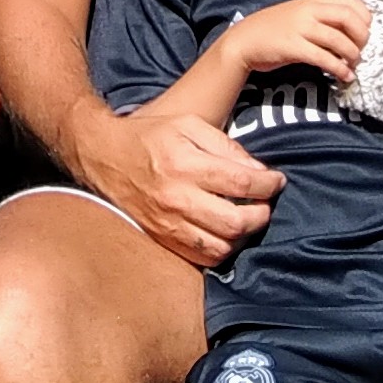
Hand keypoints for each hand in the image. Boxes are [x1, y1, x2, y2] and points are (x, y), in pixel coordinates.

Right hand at [75, 102, 283, 267]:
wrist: (104, 156)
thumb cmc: (150, 136)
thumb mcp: (189, 125)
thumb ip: (226, 146)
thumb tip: (259, 172)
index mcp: (185, 164)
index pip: (241, 183)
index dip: (269, 185)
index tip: (277, 181)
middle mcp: (177, 198)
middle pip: (235, 222)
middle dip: (261, 215)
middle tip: (265, 204)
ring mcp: (168, 224)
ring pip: (221, 247)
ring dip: (243, 237)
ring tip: (246, 220)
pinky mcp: (161, 239)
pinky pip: (201, 258)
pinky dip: (221, 250)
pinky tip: (225, 234)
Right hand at [220, 0, 371, 87]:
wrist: (244, 40)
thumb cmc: (274, 29)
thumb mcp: (300, 14)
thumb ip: (322, 16)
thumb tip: (352, 30)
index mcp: (313, 0)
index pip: (350, 0)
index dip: (364, 16)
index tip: (365, 32)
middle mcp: (308, 10)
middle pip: (348, 17)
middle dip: (362, 37)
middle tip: (361, 51)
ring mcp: (300, 28)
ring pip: (338, 39)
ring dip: (353, 56)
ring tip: (353, 66)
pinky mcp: (293, 47)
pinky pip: (323, 58)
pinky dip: (339, 69)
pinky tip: (344, 77)